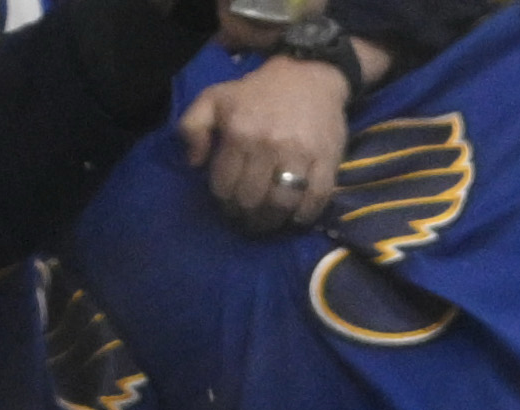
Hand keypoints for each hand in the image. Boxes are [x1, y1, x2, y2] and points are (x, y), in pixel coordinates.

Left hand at [177, 48, 365, 234]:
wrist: (308, 76)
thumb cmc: (257, 92)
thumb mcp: (214, 98)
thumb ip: (192, 126)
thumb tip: (194, 163)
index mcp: (239, 132)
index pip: (224, 184)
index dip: (223, 202)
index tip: (228, 207)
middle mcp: (268, 145)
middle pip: (252, 199)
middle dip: (247, 217)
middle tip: (248, 221)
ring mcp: (300, 155)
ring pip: (282, 203)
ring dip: (273, 221)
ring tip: (269, 224)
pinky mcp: (327, 161)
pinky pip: (316, 199)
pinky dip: (305, 215)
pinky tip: (296, 218)